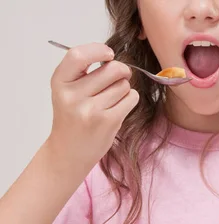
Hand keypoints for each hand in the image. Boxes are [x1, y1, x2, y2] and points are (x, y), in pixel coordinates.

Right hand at [48, 42, 138, 168]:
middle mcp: (73, 95)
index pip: (78, 55)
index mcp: (60, 82)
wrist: (69, 151)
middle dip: (121, 71)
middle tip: (119, 77)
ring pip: (124, 85)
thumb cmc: (72, 117)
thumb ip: (83, 71)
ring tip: (112, 99)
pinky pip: (131, 98)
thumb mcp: (67, 90)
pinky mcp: (108, 122)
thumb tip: (113, 56)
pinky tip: (119, 107)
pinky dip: (130, 100)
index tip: (108, 54)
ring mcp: (91, 110)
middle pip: (112, 69)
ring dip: (123, 89)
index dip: (99, 50)